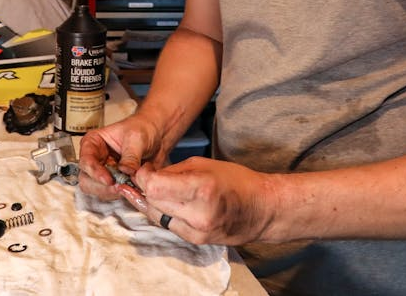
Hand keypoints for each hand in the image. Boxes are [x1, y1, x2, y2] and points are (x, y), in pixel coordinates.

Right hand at [78, 114, 163, 200]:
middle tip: (121, 186)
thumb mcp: (137, 138)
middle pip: (87, 180)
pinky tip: (133, 187)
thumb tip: (125, 171)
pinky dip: (122, 193)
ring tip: (130, 185)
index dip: (95, 172)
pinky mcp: (115, 182)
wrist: (157, 136)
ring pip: (97, 190)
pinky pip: (112, 194)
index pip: (86, 161)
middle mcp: (95, 158)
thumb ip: (130, 156)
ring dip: (112, 192)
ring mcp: (104, 172)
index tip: (109, 180)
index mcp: (93, 142)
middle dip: (103, 186)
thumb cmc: (143, 128)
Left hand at [125, 156, 276, 245]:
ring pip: (157, 216)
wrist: (262, 210)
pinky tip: (170, 202)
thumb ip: (173, 171)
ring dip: (153, 202)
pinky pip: (169, 225)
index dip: (144, 177)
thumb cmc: (236, 181)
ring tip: (158, 189)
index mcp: (201, 189)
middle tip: (146, 178)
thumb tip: (147, 176)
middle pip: (153, 202)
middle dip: (145, 188)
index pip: (155, 187)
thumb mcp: (203, 164)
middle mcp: (198, 214)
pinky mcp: (196, 241)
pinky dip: (165, 213)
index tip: (144, 170)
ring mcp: (197, 231)